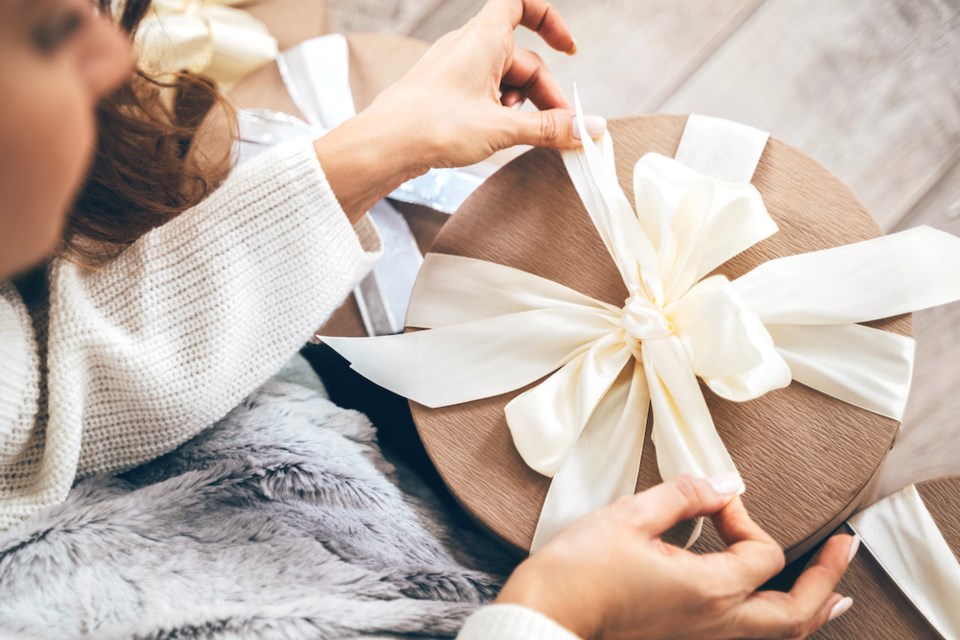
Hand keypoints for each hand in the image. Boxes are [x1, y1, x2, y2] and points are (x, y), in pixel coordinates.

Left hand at [315, 0, 606, 221]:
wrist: (383, 146)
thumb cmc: (432, 125)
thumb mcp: (501, 128)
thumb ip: (550, 128)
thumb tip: (590, 128)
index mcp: (484, 37)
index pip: (523, 4)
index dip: (550, 20)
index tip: (569, 49)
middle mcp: (469, 46)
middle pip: (522, 59)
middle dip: (544, 94)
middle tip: (560, 130)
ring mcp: (455, 68)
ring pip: (504, 80)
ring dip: (521, 106)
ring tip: (517, 135)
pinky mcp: (445, 92)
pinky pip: (484, 93)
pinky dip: (499, 112)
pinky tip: (495, 136)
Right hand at [496, 476, 857, 639]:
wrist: (547, 616)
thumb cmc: (580, 569)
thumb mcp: (629, 516)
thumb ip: (684, 495)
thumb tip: (723, 482)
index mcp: (707, 590)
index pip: (760, 551)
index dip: (742, 514)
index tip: (713, 499)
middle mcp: (715, 624)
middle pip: (796, 614)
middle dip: (827, 578)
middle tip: (847, 547)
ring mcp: (701, 638)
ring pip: (779, 636)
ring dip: (813, 611)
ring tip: (838, 596)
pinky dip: (779, 628)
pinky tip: (780, 617)